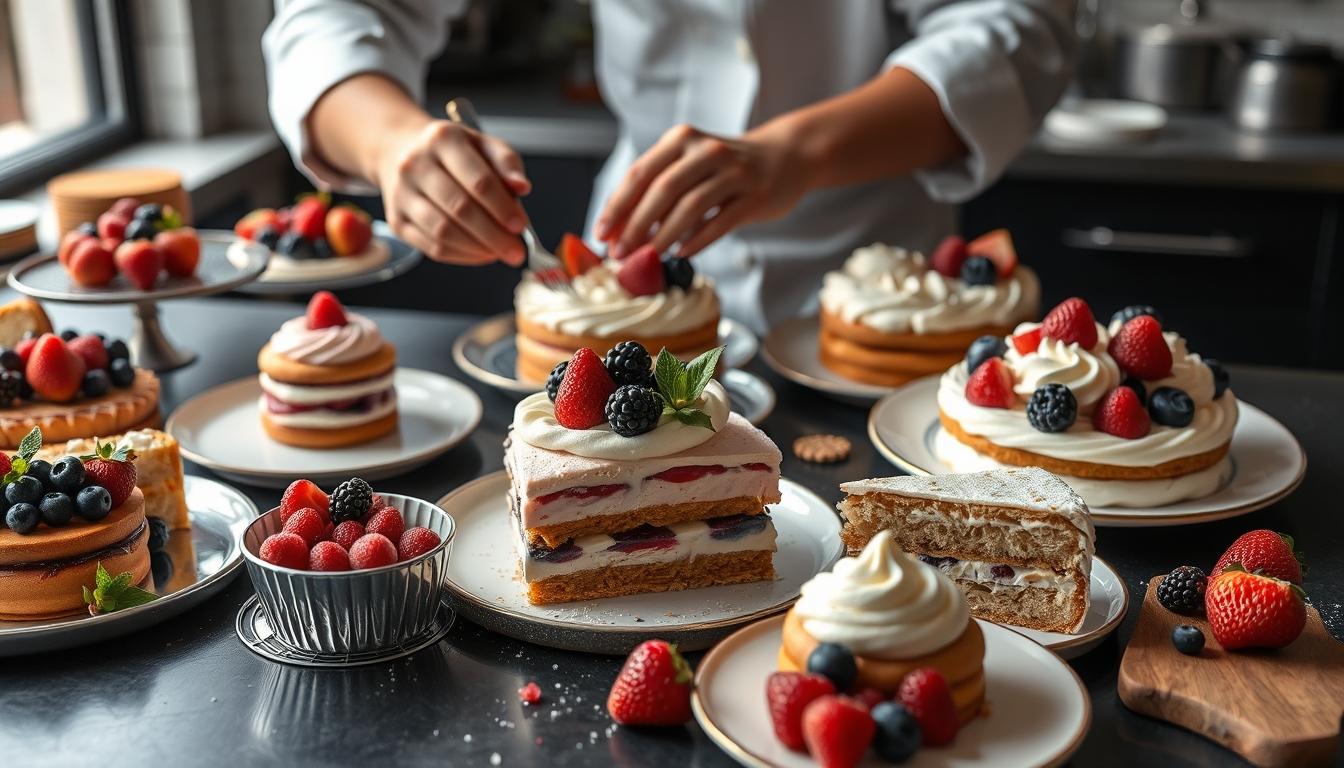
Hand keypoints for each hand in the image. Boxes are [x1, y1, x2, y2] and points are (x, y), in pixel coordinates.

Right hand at [373, 120, 530, 265]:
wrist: (401, 152)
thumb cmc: (452, 152)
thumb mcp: (483, 145)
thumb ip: (507, 164)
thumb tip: (522, 187)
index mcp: (442, 139)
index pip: (478, 180)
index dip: (503, 207)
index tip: (520, 226)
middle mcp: (415, 165)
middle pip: (460, 208)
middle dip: (493, 235)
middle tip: (515, 251)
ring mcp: (402, 194)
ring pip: (443, 232)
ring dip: (477, 249)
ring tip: (499, 253)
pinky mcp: (397, 221)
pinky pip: (432, 247)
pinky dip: (461, 256)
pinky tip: (480, 254)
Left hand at [594, 123, 807, 259]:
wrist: (785, 156)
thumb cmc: (726, 167)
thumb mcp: (690, 164)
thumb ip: (657, 190)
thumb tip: (619, 231)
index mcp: (681, 139)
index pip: (640, 173)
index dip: (617, 206)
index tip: (601, 233)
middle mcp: (706, 151)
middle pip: (662, 190)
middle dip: (636, 225)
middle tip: (621, 253)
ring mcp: (734, 172)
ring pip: (690, 207)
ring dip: (664, 236)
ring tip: (649, 256)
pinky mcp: (755, 195)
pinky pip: (720, 222)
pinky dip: (697, 241)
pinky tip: (681, 253)